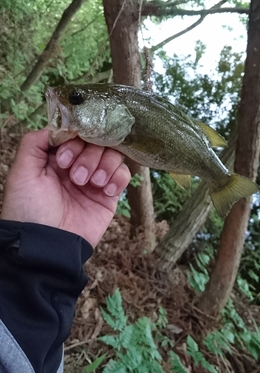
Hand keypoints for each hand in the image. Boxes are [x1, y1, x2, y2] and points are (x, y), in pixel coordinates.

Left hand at [1, 130, 130, 246]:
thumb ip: (36, 142)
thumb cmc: (29, 210)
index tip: (63, 159)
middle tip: (76, 177)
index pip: (75, 133)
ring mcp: (94, 180)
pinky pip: (123, 174)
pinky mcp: (109, 196)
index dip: (74, 140)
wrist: (46, 246)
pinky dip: (118, 177)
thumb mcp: (22, 172)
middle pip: (96, 141)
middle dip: (88, 155)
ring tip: (93, 184)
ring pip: (112, 154)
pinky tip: (106, 190)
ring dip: (104, 165)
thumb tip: (58, 126)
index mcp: (56, 157)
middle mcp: (76, 165)